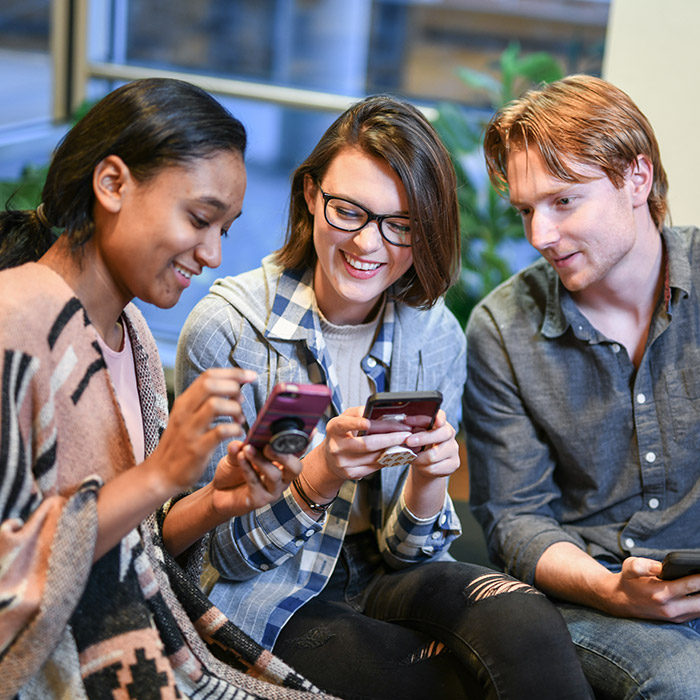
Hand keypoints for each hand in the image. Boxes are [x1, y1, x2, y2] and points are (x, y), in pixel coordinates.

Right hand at [147, 367, 254, 496]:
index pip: (208, 376)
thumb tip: (234, 389)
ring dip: (235, 409)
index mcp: (184, 402)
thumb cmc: (179, 444)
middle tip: (241, 399)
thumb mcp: (186, 417)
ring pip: (215, 405)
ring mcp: (190, 430)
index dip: (233, 373)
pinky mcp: (197, 449)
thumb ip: (205, 402)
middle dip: (233, 387)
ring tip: (239, 418)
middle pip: (210, 385)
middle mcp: (185, 412)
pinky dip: (234, 429)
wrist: (160, 474)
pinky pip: (220, 431)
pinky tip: (237, 433)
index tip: (251, 376)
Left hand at [209, 440, 302, 517]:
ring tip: (247, 450)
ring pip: (274, 476)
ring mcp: (272, 490)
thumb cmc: (233, 472)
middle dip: (284, 456)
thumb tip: (240, 441)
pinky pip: (256, 483)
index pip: (297, 451)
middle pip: (295, 468)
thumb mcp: (237, 453)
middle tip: (269, 446)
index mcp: (281, 463)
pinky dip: (248, 468)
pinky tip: (240, 458)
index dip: (302, 442)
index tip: (305, 430)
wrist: (217, 492)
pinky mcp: (260, 500)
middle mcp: (281, 477)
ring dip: (261, 461)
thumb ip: (240, 446)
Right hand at [312, 406, 412, 483]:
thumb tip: (376, 410)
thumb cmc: (342, 434)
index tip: (368, 422)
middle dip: (389, 438)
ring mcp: (343, 462)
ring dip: (393, 449)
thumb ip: (359, 413)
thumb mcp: (346, 419)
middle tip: (405, 434)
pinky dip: (388, 459)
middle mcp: (336, 447)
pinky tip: (396, 453)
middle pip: (366, 444)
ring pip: (373, 457)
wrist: (330, 459)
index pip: (344, 425)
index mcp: (334, 428)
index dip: (356, 423)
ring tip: (405, 443)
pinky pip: (374, 466)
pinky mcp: (351, 473)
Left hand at [404, 410, 459, 480]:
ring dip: (418, 458)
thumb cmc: (418, 445)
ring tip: (411, 457)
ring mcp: (453, 449)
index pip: (440, 416)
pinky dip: (423, 468)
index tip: (430, 420)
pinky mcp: (454, 463)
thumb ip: (411, 428)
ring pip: (434, 455)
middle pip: (442, 434)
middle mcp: (449, 433)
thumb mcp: (414, 434)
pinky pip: (434, 468)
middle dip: (423, 438)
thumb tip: (402, 426)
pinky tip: (420, 465)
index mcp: (440, 422)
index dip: (436, 417)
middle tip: (408, 441)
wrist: (425, 464)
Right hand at [605, 556, 699, 621]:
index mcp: (660, 593)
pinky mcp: (678, 620)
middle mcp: (670, 608)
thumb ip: (642, 566)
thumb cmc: (628, 581)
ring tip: (699, 583)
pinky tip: (697, 592)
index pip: (690, 585)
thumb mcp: (629, 567)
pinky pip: (697, 613)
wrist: (621, 601)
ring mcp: (676, 616)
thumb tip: (660, 567)